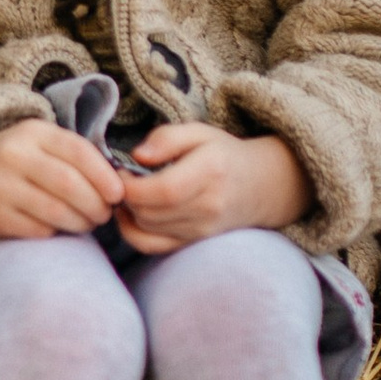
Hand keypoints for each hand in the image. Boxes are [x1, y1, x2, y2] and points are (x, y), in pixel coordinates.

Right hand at [0, 117, 124, 238]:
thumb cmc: (18, 160)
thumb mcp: (41, 143)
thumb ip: (75, 156)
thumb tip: (117, 184)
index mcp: (32, 133)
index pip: (79, 153)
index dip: (104, 176)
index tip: (118, 194)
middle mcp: (13, 156)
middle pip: (69, 185)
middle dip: (96, 204)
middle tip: (104, 214)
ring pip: (55, 211)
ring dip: (81, 222)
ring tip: (87, 223)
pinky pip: (36, 229)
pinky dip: (55, 231)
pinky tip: (58, 227)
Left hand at [115, 123, 310, 253]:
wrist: (259, 186)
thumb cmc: (223, 155)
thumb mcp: (199, 132)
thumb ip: (167, 137)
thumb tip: (137, 156)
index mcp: (210, 172)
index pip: (163, 190)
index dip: (132, 185)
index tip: (121, 171)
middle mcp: (208, 206)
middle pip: (150, 212)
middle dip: (126, 196)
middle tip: (122, 179)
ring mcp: (202, 229)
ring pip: (147, 229)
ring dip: (128, 212)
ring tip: (130, 192)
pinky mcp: (193, 242)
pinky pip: (153, 246)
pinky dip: (133, 233)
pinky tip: (130, 215)